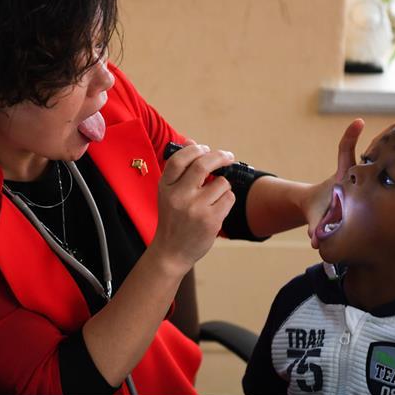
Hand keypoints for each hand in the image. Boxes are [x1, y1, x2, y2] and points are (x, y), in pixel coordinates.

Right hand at [149, 139, 235, 275]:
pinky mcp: (211, 220)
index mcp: (165, 187)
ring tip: (214, 197)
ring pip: (222, 183)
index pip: (180, 158)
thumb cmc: (173, 219)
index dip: (195, 149)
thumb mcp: (168, 194)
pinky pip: (229, 198)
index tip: (205, 149)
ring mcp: (195, 208)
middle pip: (204, 164)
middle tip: (228, 156)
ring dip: (223, 186)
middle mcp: (179, 196)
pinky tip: (217, 209)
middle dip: (220, 156)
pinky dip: (227, 200)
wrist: (171, 252)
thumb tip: (192, 142)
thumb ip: (179, 170)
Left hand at [307, 117, 394, 247]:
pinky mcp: (373, 184)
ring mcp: (367, 176)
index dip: (351, 136)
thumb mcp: (315, 219)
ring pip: (384, 157)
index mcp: (343, 175)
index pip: (345, 150)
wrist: (318, 209)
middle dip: (390, 133)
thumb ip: (315, 227)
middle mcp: (357, 171)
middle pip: (373, 147)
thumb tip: (314, 240)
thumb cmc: (317, 212)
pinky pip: (387, 171)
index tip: (359, 122)